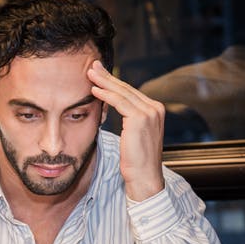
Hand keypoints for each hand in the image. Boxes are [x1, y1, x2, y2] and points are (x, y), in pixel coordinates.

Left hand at [88, 60, 164, 200]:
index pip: (130, 92)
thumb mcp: (133, 135)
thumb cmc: (135, 161)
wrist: (144, 177)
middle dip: (107, 77)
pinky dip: (105, 95)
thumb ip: (129, 119)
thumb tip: (113, 105)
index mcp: (155, 110)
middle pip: (126, 89)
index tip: (100, 74)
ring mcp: (150, 112)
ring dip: (104, 82)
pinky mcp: (141, 118)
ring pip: (122, 93)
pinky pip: (119, 102)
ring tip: (90, 74)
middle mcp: (155, 108)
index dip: (114, 83)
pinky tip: (94, 90)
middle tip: (92, 66)